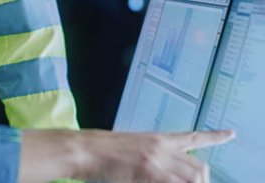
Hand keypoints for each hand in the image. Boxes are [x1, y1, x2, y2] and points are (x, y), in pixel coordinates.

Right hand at [19, 128, 234, 182]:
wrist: (82, 149)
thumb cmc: (99, 151)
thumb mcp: (131, 150)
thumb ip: (151, 159)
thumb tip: (164, 172)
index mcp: (157, 139)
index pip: (192, 137)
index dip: (214, 137)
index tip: (230, 134)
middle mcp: (161, 147)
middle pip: (200, 167)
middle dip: (202, 182)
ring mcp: (156, 159)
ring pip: (193, 177)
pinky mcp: (149, 171)